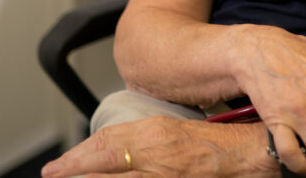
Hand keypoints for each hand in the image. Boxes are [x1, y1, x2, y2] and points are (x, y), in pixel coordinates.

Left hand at [40, 116, 277, 177]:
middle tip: (52, 174)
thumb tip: (124, 149)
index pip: (106, 141)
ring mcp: (162, 174)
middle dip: (72, 169)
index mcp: (156, 131)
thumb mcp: (180, 132)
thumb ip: (152, 140)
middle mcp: (154, 152)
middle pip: (102, 161)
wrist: (254, 154)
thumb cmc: (221, 143)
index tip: (60, 165)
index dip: (78, 155)